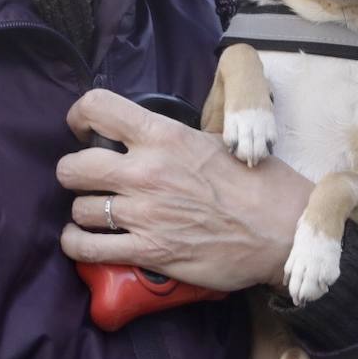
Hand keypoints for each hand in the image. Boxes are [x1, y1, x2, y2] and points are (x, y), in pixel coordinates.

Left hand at [56, 89, 311, 291]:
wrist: (284, 231)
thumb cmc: (257, 183)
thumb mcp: (213, 141)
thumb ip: (170, 137)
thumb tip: (143, 134)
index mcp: (163, 136)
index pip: (96, 106)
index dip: (80, 116)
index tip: (83, 129)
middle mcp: (145, 172)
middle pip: (73, 166)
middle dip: (74, 171)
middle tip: (88, 178)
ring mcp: (144, 214)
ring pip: (78, 208)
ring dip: (82, 211)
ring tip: (95, 213)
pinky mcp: (148, 252)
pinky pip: (87, 248)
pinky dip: (77, 244)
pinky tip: (81, 240)